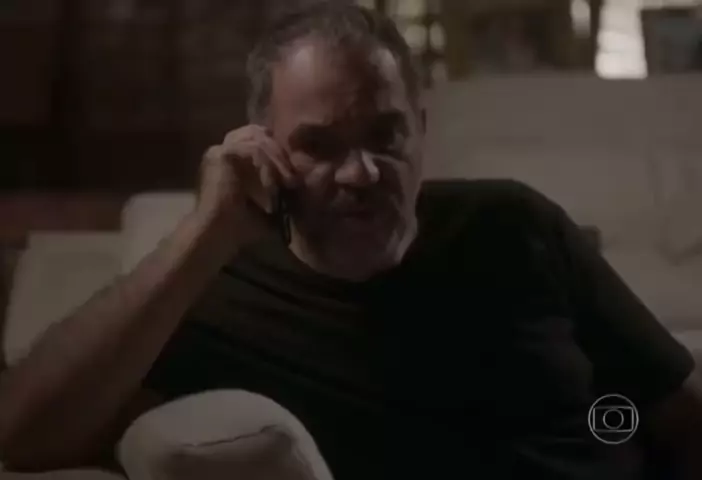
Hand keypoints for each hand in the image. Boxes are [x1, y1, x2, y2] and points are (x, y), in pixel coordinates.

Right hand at [196, 125, 296, 246]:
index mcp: (232, 159)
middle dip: (281, 153)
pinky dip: (267, 166)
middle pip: (259, 133)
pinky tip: (273, 186)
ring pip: (259, 140)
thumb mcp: (270, 204)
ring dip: (278, 160)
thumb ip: (284, 189)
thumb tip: (314, 180)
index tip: (296, 174)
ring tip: (288, 182)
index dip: (280, 152)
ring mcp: (220, 150)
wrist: (215, 237)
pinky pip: (253, 150)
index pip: (260, 139)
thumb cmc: (240, 226)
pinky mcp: (220, 155)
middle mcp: (224, 149)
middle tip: (294, 177)